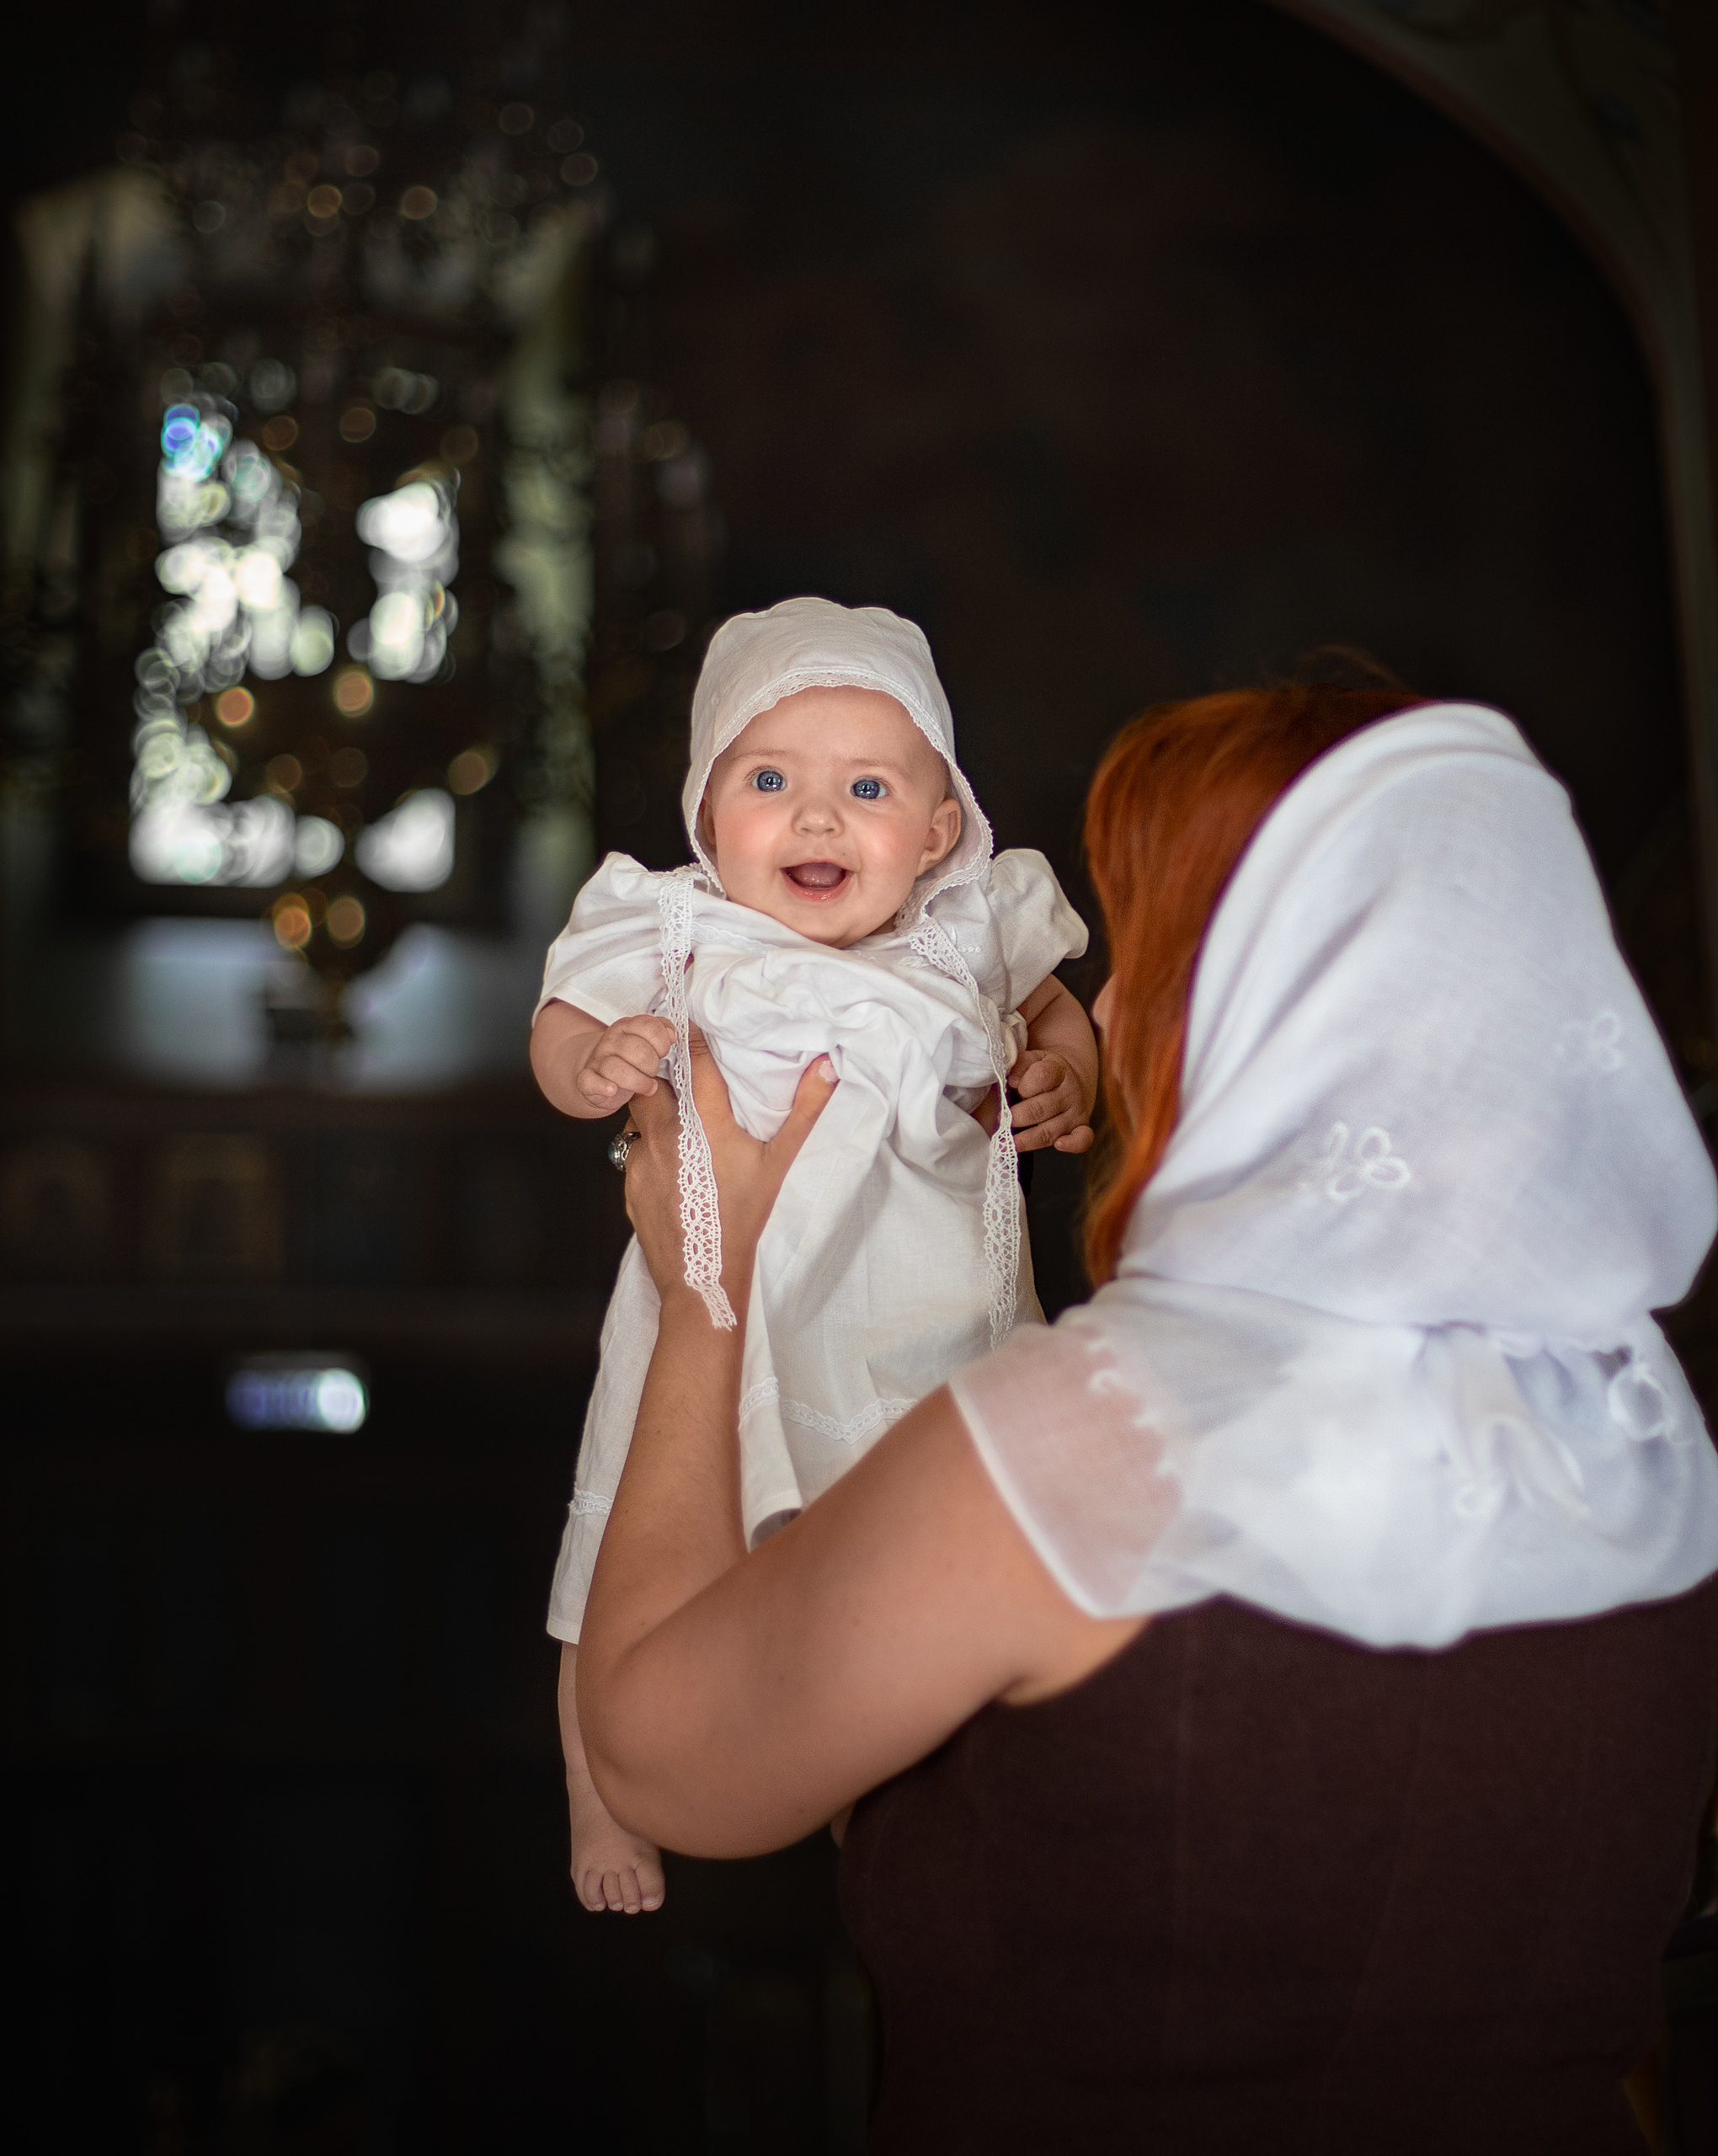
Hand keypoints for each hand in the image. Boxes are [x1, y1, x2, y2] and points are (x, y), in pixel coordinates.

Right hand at [576, 1013, 674, 1111]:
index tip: (663, 1053)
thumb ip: (660, 1032)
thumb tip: (671, 1035)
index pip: (646, 1025)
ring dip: (638, 1081)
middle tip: (654, 1072)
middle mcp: (610, 1041)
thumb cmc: (630, 1060)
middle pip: (636, 1049)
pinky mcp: (587, 1080)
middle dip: (652, 1065)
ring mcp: (597, 1060)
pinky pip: (589, 1081)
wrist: (600, 1075)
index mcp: (626, 1027)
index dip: (661, 1041)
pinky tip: (612, 1090)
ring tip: (649, 1087)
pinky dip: (602, 1086)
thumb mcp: (646, 1042)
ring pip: (616, 1067)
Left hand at [624, 1029, 837, 1308]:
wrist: (703, 1279)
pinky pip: (635, 1149)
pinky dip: (652, 1145)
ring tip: (680, 1112)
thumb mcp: (780, 1164)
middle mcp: (665, 1132)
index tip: (691, 1018)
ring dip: (655, 1105)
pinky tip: (675, 1160)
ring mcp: (642, 1158)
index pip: (689, 1059)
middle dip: (662, 1066)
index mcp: (702, 1121)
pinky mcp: (630, 1182)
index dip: (689, 1034)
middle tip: (679, 1062)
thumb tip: (826, 1067)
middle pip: (651, 1078)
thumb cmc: (745, 1221)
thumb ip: (804, 1111)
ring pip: (639, 1114)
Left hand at [1007, 1047, 1093, 1153]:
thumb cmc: (1043, 1071)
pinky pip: (1083, 1140)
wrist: (1071, 1078)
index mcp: (1057, 1070)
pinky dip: (1073, 1145)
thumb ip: (1019, 1064)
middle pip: (1041, 1108)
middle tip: (1001, 1119)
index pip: (1042, 1077)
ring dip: (1027, 1139)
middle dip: (1017, 1116)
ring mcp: (1076, 1112)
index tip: (1011, 1086)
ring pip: (1051, 1130)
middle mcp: (1070, 1092)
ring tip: (1009, 1141)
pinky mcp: (1081, 1127)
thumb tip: (1011, 1079)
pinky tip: (1059, 1145)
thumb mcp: (1032, 1060)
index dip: (1024, 1084)